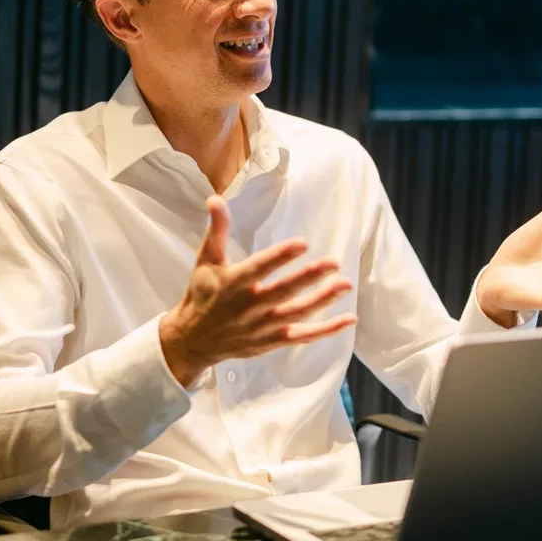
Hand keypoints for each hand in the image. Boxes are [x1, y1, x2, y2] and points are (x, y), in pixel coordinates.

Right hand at [160, 195, 354, 386]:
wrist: (193, 341)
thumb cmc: (202, 294)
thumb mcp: (206, 261)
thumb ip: (216, 231)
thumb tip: (215, 199)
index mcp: (232, 283)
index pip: (259, 269)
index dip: (280, 257)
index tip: (302, 243)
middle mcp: (248, 307)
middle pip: (282, 291)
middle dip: (309, 278)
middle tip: (334, 263)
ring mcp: (262, 327)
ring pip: (295, 314)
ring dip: (322, 301)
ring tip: (345, 285)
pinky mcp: (271, 341)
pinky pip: (302, 336)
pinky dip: (325, 330)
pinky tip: (348, 319)